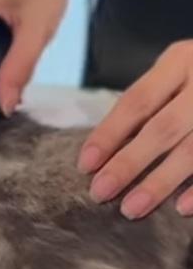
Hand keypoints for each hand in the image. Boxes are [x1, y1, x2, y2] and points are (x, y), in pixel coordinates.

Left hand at [78, 42, 192, 216]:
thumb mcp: (181, 66)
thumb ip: (156, 95)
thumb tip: (112, 143)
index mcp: (182, 60)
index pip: (138, 100)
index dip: (110, 133)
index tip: (86, 163)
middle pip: (163, 127)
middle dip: (129, 163)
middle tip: (100, 192)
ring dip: (161, 182)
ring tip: (131, 208)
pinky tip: (182, 207)